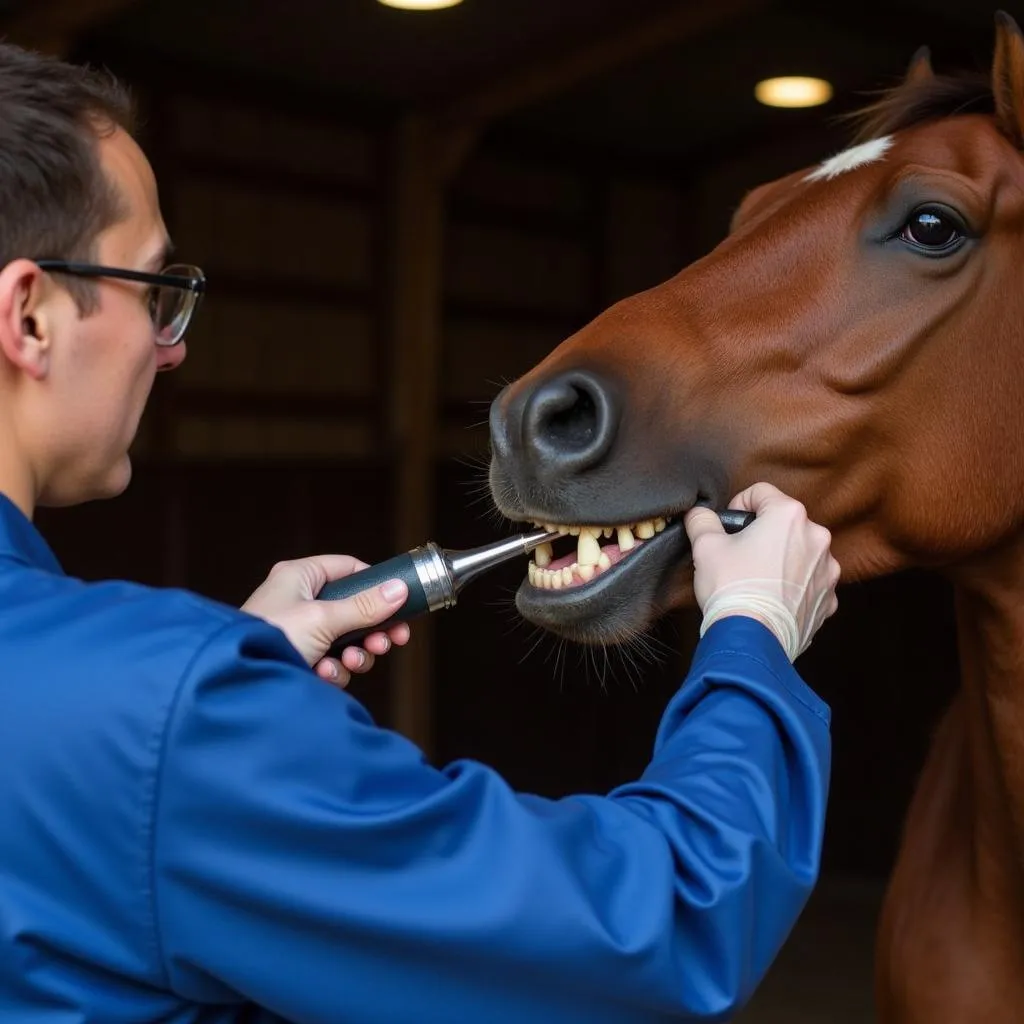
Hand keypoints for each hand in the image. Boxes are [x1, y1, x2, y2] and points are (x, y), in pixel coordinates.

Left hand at [241, 555, 410, 686]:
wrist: (237, 683)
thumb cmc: (268, 639)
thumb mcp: (323, 619)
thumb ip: (364, 606)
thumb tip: (399, 589)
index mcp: (299, 577)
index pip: (348, 567)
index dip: (375, 583)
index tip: (399, 601)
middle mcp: (298, 600)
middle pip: (353, 607)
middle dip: (371, 629)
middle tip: (389, 641)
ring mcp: (298, 631)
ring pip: (346, 638)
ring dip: (354, 653)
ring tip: (350, 662)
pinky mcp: (298, 658)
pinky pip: (331, 661)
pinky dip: (333, 670)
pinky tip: (324, 675)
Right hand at [683, 483, 840, 660]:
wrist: (752, 640)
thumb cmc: (731, 588)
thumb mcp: (705, 547)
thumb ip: (702, 521)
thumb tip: (699, 514)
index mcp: (788, 516)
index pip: (760, 492)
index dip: (738, 506)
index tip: (728, 527)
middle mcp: (817, 537)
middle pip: (784, 523)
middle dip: (762, 535)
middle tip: (739, 556)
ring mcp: (827, 571)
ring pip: (799, 553)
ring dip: (781, 560)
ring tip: (756, 581)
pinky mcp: (828, 599)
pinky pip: (809, 583)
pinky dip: (793, 587)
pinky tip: (772, 599)